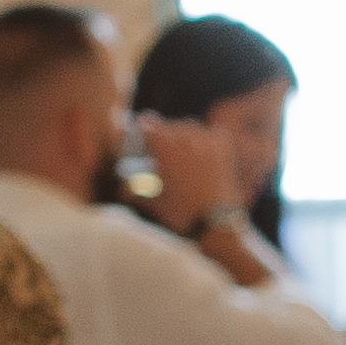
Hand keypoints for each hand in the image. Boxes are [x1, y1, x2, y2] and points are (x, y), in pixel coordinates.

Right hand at [132, 108, 234, 235]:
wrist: (215, 221)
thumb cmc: (180, 212)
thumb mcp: (152, 201)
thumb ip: (133, 191)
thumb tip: (123, 190)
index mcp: (163, 145)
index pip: (147, 123)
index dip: (142, 128)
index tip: (140, 134)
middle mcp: (184, 136)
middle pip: (168, 127)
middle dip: (163, 136)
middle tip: (161, 151)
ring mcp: (205, 139)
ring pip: (189, 128)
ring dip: (183, 137)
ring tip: (181, 153)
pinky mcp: (222, 145)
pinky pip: (210, 134)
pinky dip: (205, 141)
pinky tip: (202, 153)